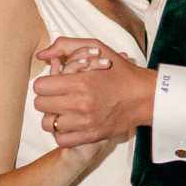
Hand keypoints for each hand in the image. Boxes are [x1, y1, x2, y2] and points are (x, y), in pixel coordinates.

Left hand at [34, 40, 154, 147]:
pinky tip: (70, 123)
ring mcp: (85, 123)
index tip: (54, 83)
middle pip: (41, 105)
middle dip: (46, 98)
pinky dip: (61, 132)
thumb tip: (41, 54)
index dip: (45, 83)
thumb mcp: (96, 48)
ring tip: (63, 110)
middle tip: (58, 96)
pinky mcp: (91, 136)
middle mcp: (81, 104)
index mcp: (80, 82)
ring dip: (52, 116)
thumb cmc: (120, 71)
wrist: (145, 97)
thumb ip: (65, 46)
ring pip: (48, 124)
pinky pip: (61, 139)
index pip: (40, 87)